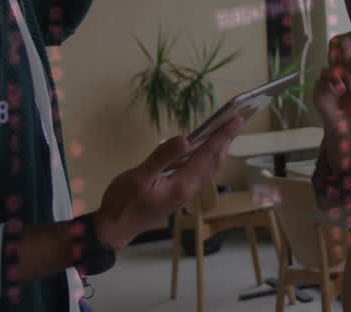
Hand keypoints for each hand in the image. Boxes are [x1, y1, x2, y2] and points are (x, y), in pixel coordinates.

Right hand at [92, 114, 242, 250]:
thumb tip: (184, 140)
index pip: (208, 155)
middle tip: (236, 120)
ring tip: (224, 131)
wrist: (114, 229)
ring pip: (207, 168)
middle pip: (213, 162)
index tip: (236, 120)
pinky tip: (200, 148)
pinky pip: (198, 172)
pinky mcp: (177, 193)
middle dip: (225, 141)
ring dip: (217, 149)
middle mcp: (188, 189)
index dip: (222, 136)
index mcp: (182, 184)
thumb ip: (162, 158)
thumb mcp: (139, 177)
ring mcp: (184, 192)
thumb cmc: (123, 202)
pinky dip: (205, 157)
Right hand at [314, 56, 350, 144]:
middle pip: (336, 65)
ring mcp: (325, 86)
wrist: (347, 126)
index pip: (346, 64)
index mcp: (346, 79)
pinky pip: (321, 81)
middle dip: (347, 74)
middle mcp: (334, 81)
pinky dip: (331, 85)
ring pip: (327, 70)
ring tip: (344, 91)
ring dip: (338, 78)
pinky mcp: (317, 93)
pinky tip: (337, 94)